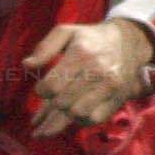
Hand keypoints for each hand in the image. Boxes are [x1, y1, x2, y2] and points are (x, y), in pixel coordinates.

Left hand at [25, 19, 154, 136]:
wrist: (128, 42)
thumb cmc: (90, 38)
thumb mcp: (66, 33)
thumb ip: (45, 48)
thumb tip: (26, 65)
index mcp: (81, 54)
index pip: (52, 86)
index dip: (42, 91)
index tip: (43, 90)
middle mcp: (97, 71)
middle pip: (63, 103)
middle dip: (49, 110)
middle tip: (44, 112)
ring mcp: (110, 87)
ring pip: (78, 114)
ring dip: (63, 119)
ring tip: (52, 122)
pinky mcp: (118, 99)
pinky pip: (95, 119)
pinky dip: (81, 121)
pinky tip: (72, 119)